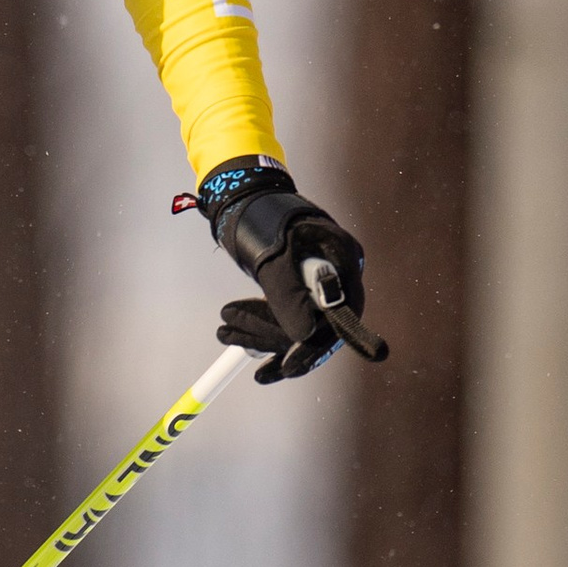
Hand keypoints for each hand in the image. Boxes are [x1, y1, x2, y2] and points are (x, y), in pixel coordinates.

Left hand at [195, 162, 385, 383]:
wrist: (250, 198)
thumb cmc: (262, 218)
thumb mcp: (272, 257)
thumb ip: (288, 294)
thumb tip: (304, 335)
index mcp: (343, 259)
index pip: (340, 317)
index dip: (315, 348)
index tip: (289, 368)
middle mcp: (341, 273)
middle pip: (320, 326)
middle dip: (280, 344)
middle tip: (248, 361)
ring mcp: (325, 280)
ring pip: (300, 325)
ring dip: (262, 336)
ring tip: (224, 334)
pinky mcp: (306, 287)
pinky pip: (289, 317)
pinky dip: (262, 327)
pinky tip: (234, 335)